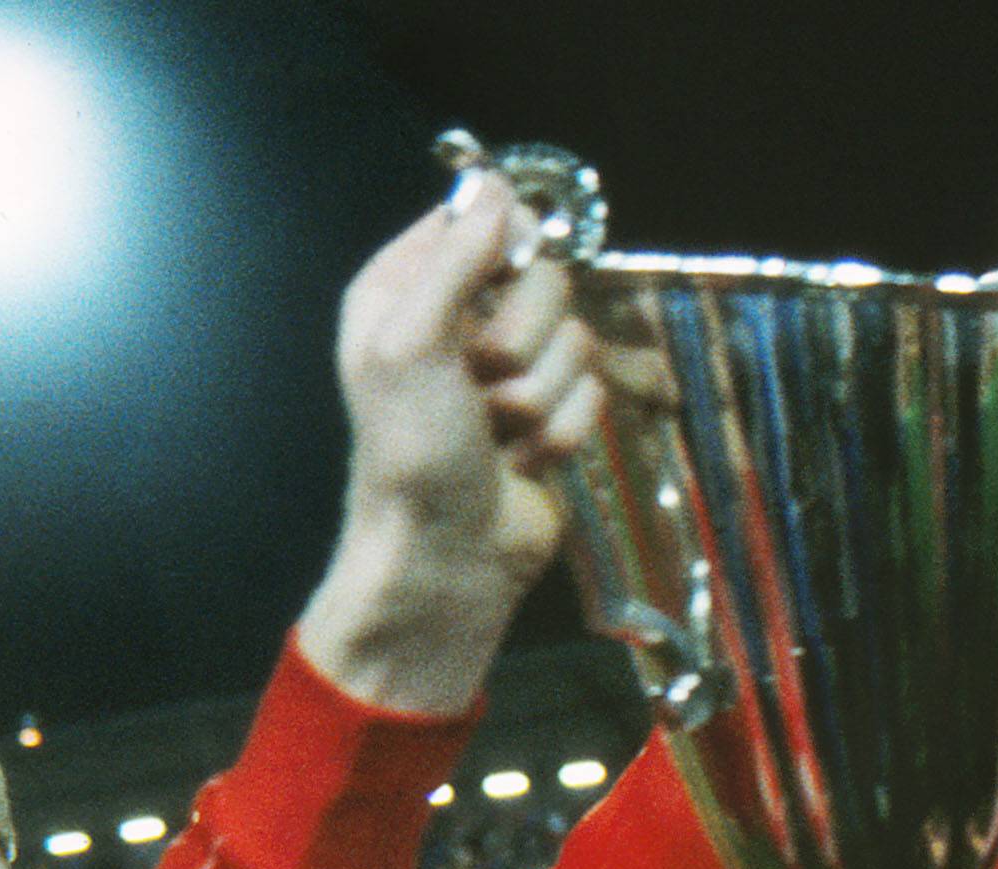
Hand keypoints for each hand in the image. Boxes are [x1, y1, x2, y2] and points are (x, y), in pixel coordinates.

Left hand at [296, 171, 602, 712]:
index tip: (509, 270)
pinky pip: (591, 397)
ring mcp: (509, 372)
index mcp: (406, 287)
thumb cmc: (412, 452)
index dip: (505, 244)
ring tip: (497, 435)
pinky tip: (523, 462)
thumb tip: (494, 183)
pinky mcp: (551, 418)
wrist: (447, 556)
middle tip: (482, 384)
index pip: (481, 219)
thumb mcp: (412, 340)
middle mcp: (458, 321)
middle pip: (543, 279)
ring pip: (574, 342)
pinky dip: (561, 436)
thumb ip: (454, 257)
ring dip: (540, 399)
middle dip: (523, 341)